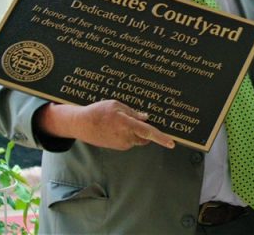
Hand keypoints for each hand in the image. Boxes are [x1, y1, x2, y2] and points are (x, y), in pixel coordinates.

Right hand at [38, 100, 174, 150]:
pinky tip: (116, 127)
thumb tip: (146, 118)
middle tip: (136, 118)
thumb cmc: (98, 112)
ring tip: (119, 121)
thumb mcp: (116, 105)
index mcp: (125, 124)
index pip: (148, 131)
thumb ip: (133, 112)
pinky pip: (130, 140)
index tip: (171, 143)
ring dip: (135, 130)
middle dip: (146, 129)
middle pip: (145, 135)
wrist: (81, 125)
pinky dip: (128, 133)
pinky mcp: (118, 147)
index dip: (161, 137)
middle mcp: (125, 136)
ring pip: (138, 137)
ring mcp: (122, 144)